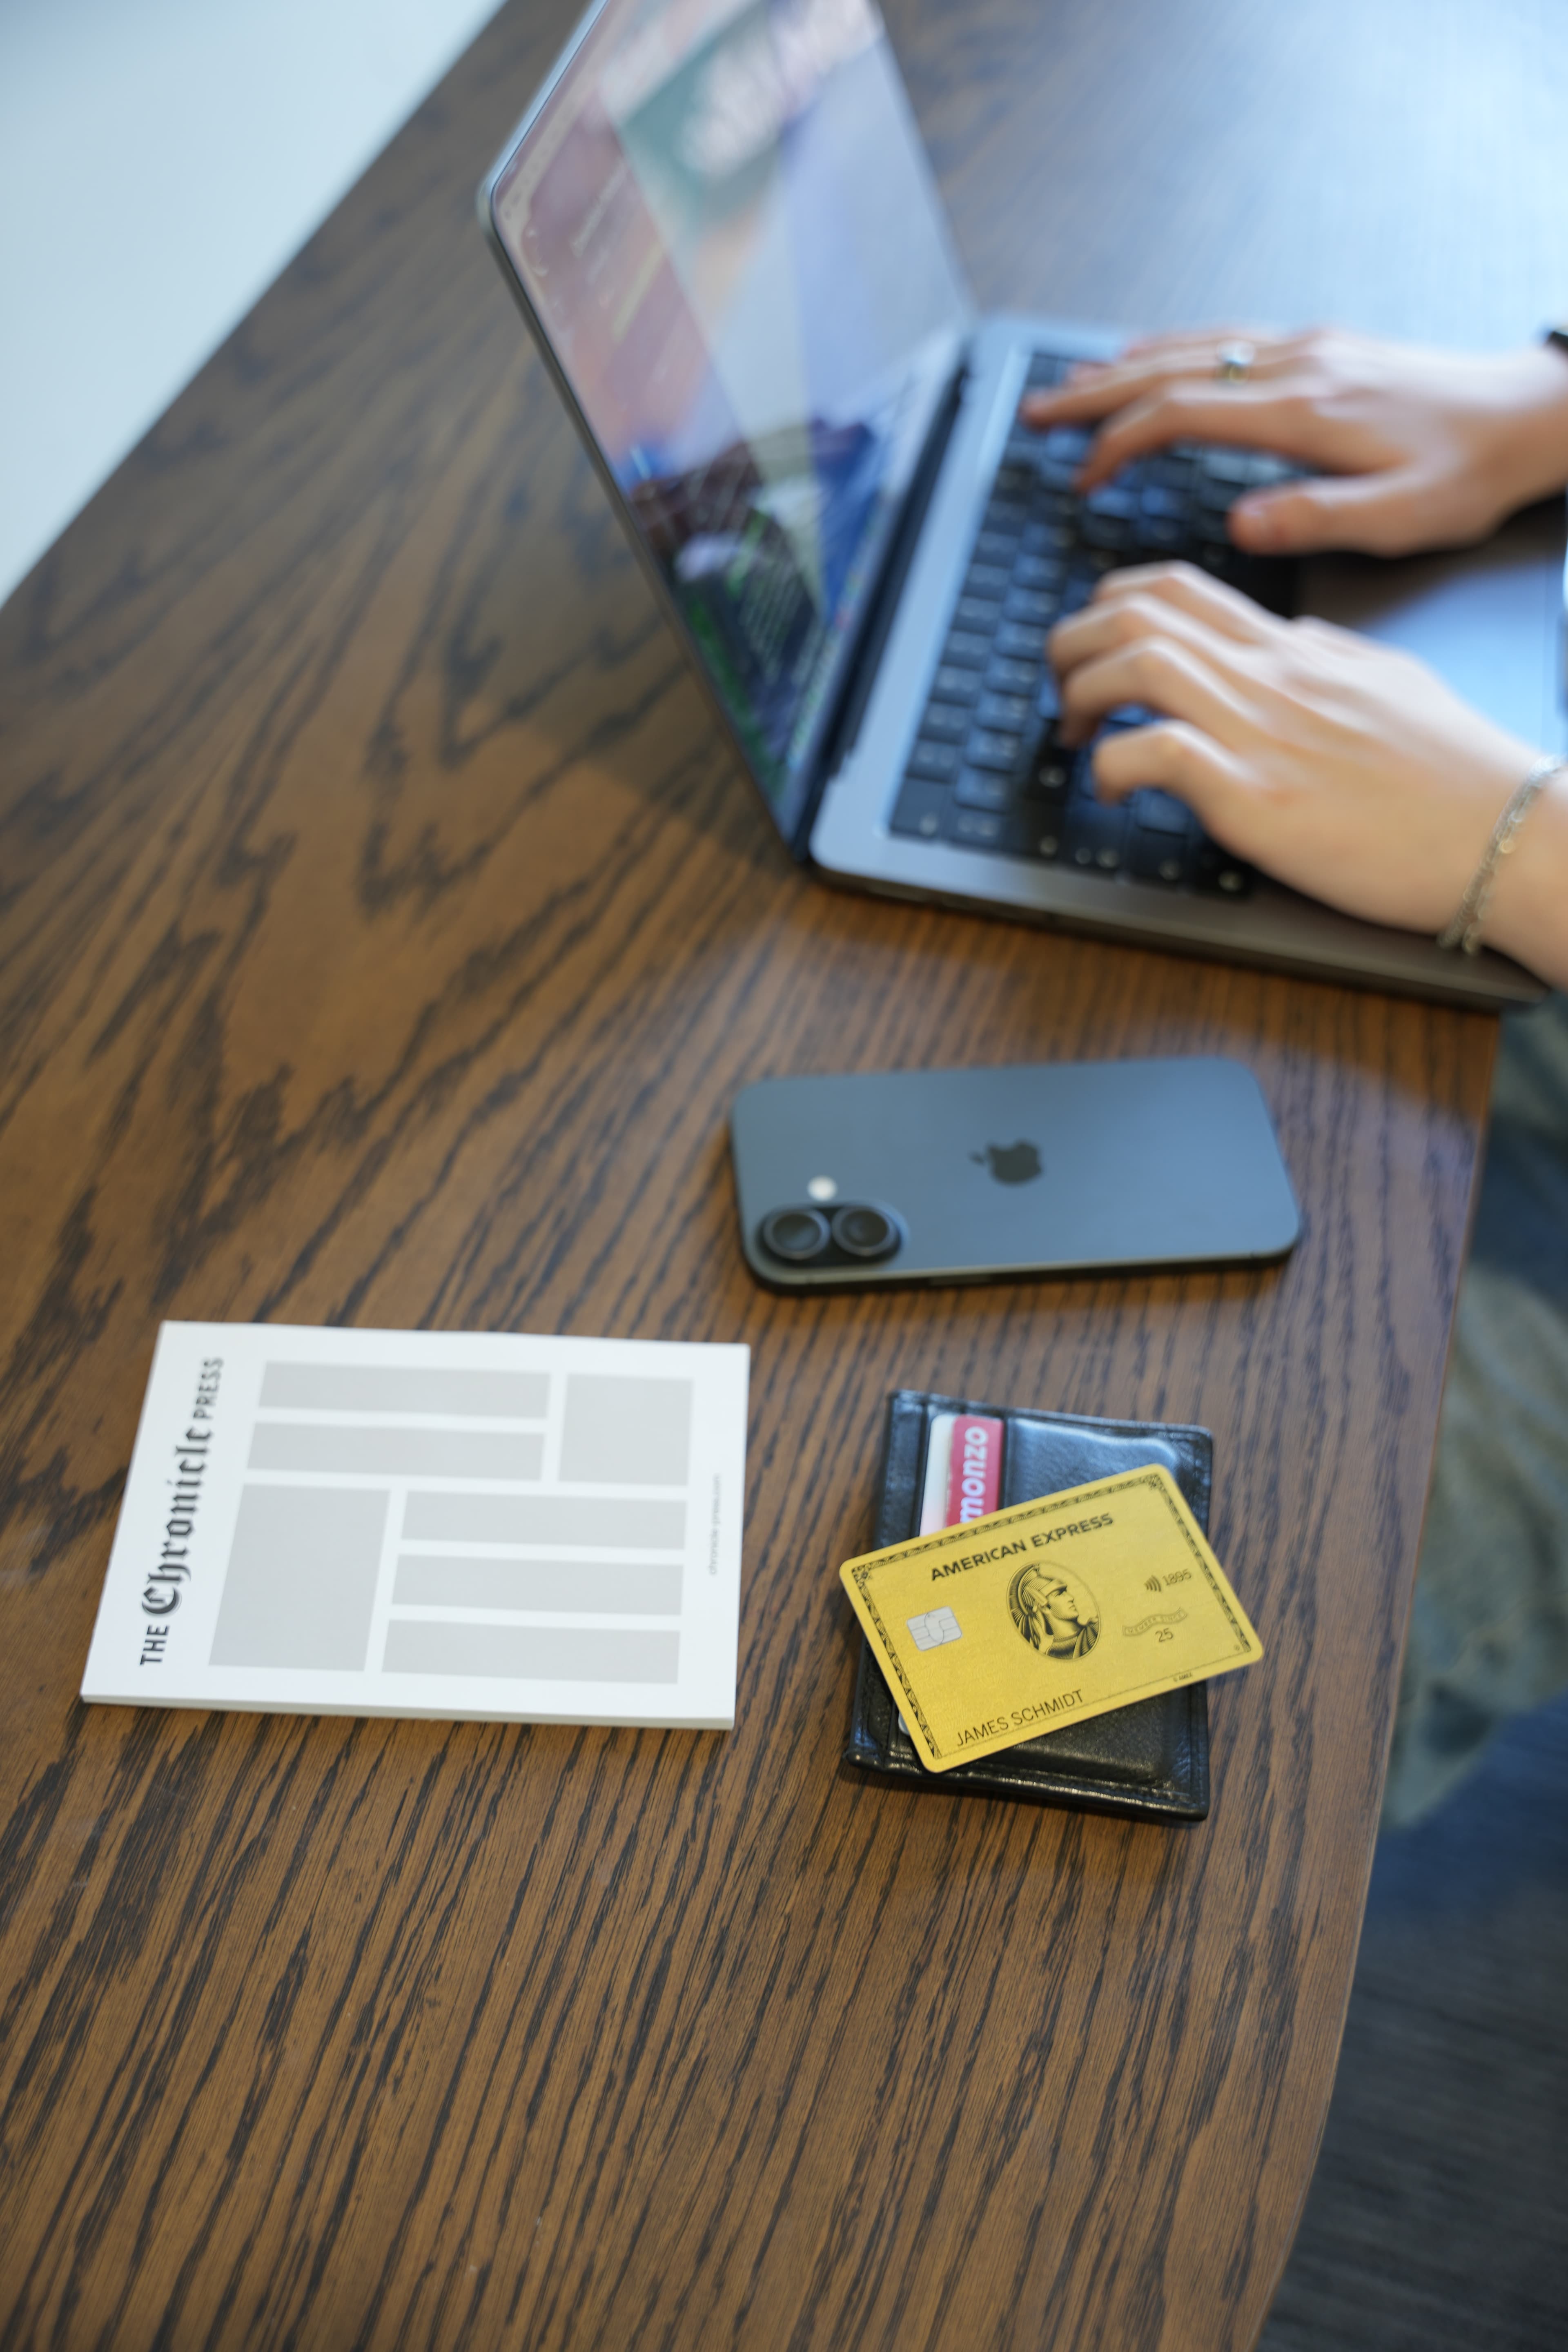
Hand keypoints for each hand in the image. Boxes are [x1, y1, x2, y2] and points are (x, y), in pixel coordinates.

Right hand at [1021, 328, 1567, 557]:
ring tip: (1070, 387)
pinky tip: (1151, 358)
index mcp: (1307, 412)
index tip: (1081, 479)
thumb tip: (1239, 525)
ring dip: (1125, 367)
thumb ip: (1317, 519)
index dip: (1120, 445)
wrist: (1530, 415)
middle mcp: (1300, 367)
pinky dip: (1175, 350)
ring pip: (1195, 347)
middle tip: (1036, 416)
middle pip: (1172, 369)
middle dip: (1095, 394)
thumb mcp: (1403, 517)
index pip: (1184, 415)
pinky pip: (1228, 340)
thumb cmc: (1471, 472)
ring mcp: (1310, 349)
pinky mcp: (1325, 348)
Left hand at [1047, 563, 1567, 982]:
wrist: (1511, 833)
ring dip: (1081, 695)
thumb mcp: (1388, 685)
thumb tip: (1288, 642)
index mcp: (1297, 651)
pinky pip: (1159, 752)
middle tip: (1063, 692)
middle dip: (1074, 642)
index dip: (1112, 605)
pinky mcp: (1259, 799)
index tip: (1095, 648)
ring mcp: (1263, 734)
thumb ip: (1327, 658)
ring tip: (1076, 736)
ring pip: (1137, 663)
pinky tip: (1111, 790)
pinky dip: (1114, 766)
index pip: (1182, 588)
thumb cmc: (1458, 776)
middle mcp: (1272, 677)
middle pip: (1140, 610)